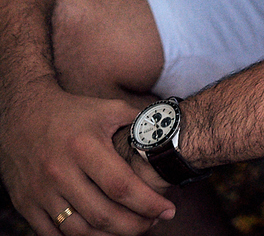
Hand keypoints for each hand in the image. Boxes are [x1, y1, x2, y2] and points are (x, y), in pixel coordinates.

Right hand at [0, 86, 174, 235]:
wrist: (22, 115)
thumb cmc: (73, 112)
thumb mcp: (108, 109)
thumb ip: (140, 123)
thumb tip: (171, 135)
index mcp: (84, 147)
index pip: (121, 186)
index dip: (148, 203)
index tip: (167, 210)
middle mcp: (60, 172)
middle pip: (102, 214)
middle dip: (134, 226)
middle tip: (154, 223)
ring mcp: (40, 191)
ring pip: (78, 230)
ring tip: (131, 229)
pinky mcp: (25, 204)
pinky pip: (52, 234)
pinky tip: (100, 233)